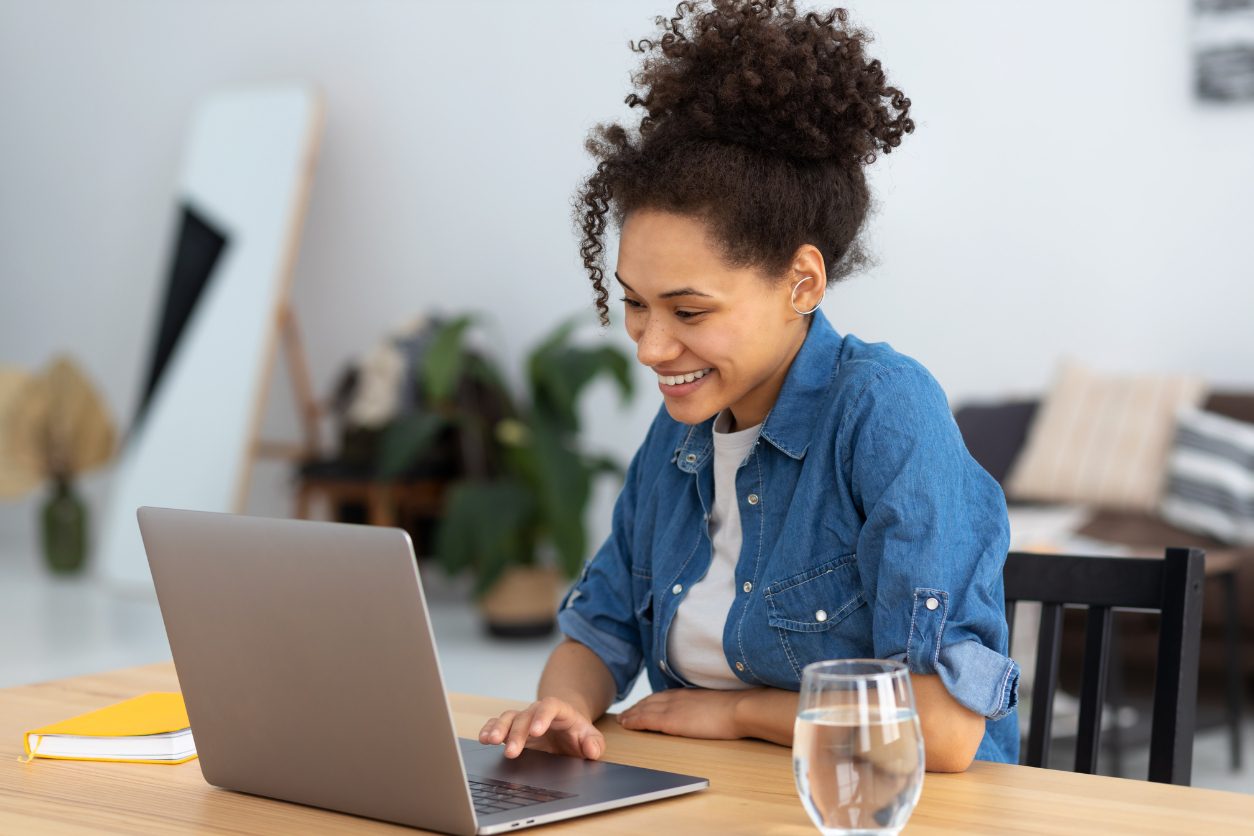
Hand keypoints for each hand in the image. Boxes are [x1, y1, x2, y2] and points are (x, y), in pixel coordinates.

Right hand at [479, 696, 605, 759]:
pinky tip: (483, 739)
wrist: (566, 729)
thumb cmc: (577, 733)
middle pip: (525, 716)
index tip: (536, 731)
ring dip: (499, 729)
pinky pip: (498, 725)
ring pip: (508, 718)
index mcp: (559, 710)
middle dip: (517, 734)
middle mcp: (537, 712)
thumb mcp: (591, 737)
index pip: (550, 707)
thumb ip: (594, 743)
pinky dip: (489, 729)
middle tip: (512, 752)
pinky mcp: (512, 730)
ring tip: (491, 741)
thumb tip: (592, 750)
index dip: (542, 717)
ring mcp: (523, 720)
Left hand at [617, 688, 747, 738]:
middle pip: (650, 701)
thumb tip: (709, 711)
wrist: (738, 709)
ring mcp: (672, 708)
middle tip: (626, 713)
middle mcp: (677, 698)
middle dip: (637, 707)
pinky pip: (646, 719)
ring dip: (631, 714)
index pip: (664, 696)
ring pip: (644, 709)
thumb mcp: (717, 704)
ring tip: (622, 719)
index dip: (650, 701)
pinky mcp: (670, 720)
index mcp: (689, 694)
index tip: (642, 705)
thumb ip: (707, 706)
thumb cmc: (735, 709)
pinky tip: (626, 724)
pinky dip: (634, 721)